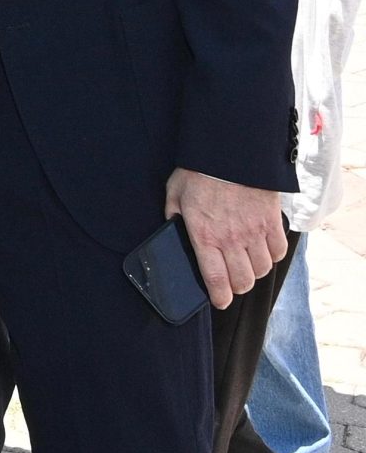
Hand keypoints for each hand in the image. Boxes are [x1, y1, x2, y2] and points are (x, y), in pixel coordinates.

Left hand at [165, 168, 288, 310]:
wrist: (231, 151)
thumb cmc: (199, 171)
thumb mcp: (174, 193)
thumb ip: (174, 216)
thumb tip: (174, 230)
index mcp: (204, 235)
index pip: (216, 280)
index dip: (220, 297)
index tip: (220, 301)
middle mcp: (231, 239)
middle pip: (243, 281)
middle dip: (237, 286)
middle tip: (232, 280)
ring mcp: (254, 232)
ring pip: (262, 270)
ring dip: (254, 271)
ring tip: (245, 263)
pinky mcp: (271, 222)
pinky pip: (278, 252)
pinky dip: (272, 255)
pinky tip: (262, 248)